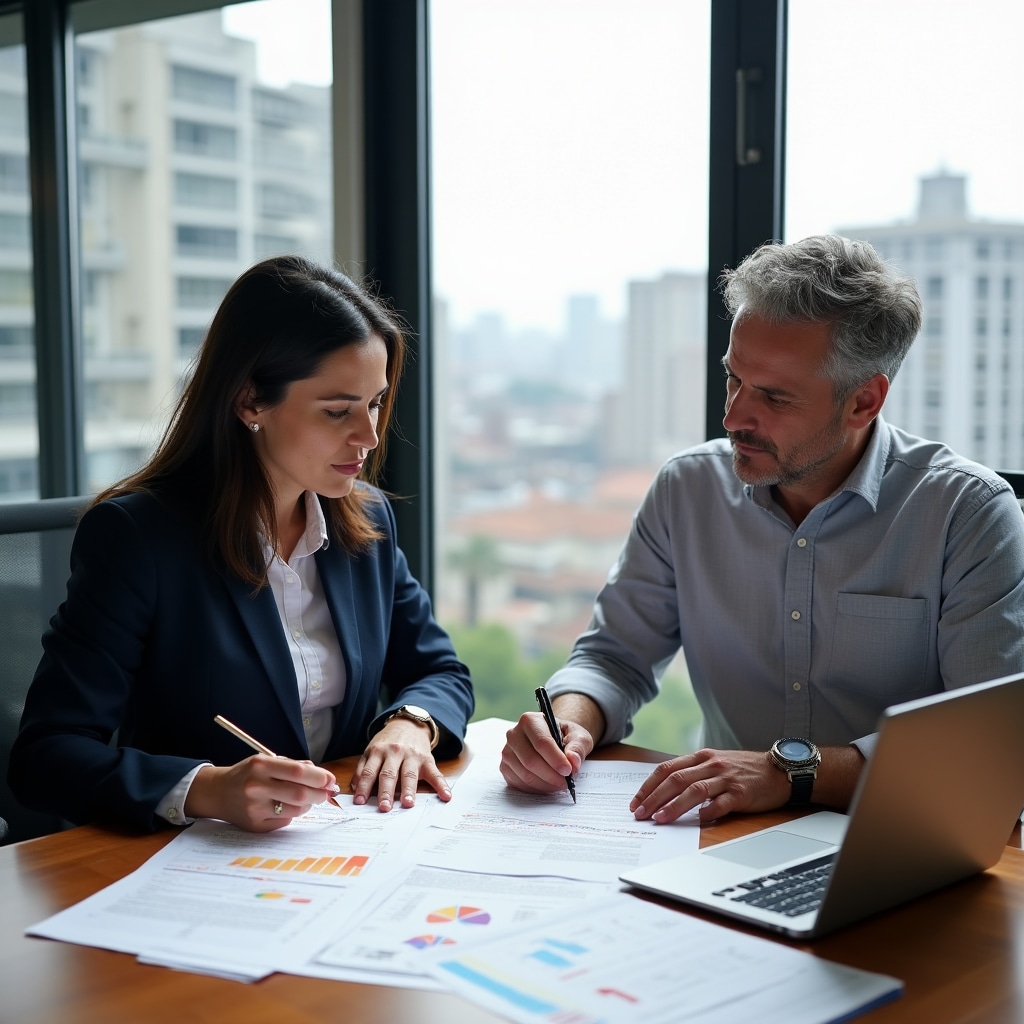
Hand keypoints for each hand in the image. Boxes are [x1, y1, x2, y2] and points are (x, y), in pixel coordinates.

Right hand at [186, 755, 339, 831]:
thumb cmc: (248, 774)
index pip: (298, 772)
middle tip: (327, 792)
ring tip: (306, 797)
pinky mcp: (256, 826)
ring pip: (296, 810)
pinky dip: (293, 813)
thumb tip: (324, 777)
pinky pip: (285, 820)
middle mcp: (256, 787)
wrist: (217, 793)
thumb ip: (295, 766)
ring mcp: (255, 809)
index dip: (320, 777)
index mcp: (260, 766)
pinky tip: (285, 806)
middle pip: (300, 794)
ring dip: (309, 804)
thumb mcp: (267, 761)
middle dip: (320, 794)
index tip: (331, 780)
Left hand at [350, 716, 450, 810]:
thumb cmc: (388, 742)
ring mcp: (412, 756)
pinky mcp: (427, 759)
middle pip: (389, 774)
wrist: (409, 724)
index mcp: (379, 751)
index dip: (364, 787)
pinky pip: (435, 773)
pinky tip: (446, 796)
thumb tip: (355, 787)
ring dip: (408, 790)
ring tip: (407, 804)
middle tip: (384, 807)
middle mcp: (395, 753)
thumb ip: (363, 768)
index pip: (370, 772)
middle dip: (386, 792)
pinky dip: (441, 785)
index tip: (360, 802)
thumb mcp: (372, 750)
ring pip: (409, 774)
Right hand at [499, 711, 594, 793]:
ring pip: (525, 774)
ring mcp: (507, 751)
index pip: (541, 742)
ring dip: (545, 784)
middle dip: (551, 775)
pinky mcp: (505, 767)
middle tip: (566, 782)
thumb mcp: (579, 736)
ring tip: (559, 784)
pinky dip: (536, 789)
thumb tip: (573, 761)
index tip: (569, 771)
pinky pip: (519, 784)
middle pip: (531, 760)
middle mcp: (514, 734)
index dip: (555, 759)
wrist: (553, 741)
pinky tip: (547, 785)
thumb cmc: (565, 737)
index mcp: (531, 720)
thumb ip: (578, 747)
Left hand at [630, 748, 788, 823]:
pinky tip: (697, 821)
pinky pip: (721, 804)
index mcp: (700, 757)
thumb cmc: (742, 770)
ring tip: (660, 818)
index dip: (649, 786)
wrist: (778, 770)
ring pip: (694, 790)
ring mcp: (726, 778)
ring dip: (674, 805)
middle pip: (676, 780)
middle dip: (654, 797)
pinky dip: (708, 812)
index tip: (636, 802)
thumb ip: (692, 772)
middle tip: (640, 813)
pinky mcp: (741, 793)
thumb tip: (664, 791)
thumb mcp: (714, 763)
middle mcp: (711, 765)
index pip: (667, 769)